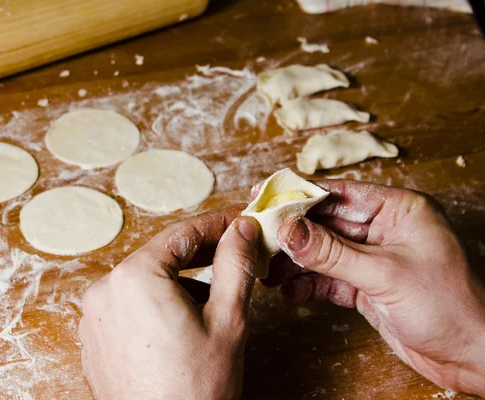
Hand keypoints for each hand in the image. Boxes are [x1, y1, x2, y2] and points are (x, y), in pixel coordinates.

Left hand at [79, 205, 260, 399]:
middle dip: (201, 256)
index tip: (241, 220)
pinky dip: (158, 304)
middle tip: (236, 254)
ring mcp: (96, 314)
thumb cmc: (195, 390)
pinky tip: (183, 323)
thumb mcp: (228, 320)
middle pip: (162, 256)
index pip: (183, 233)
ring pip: (147, 281)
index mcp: (135, 276)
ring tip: (213, 302)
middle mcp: (106, 289)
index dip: (217, 224)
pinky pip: (131, 304)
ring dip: (181, 283)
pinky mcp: (96, 336)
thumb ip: (235, 264)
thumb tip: (243, 229)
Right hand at [263, 180, 484, 395]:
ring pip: (324, 253)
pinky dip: (308, 286)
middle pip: (326, 224)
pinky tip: (289, 292)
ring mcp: (375, 259)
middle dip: (293, 234)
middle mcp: (385, 230)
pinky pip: (329, 280)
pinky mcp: (367, 287)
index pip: (341, 194)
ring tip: (267, 271)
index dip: (301, 195)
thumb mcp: (384, 273)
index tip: (266, 195)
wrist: (473, 357)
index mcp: (400, 210)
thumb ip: (332, 252)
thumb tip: (289, 230)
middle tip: (258, 238)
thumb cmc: (450, 306)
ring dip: (295, 263)